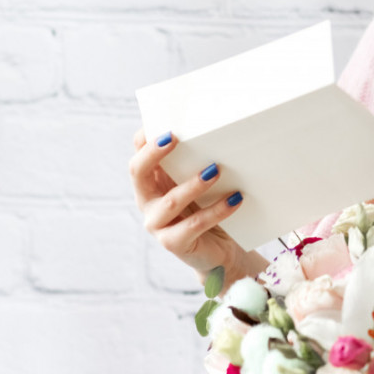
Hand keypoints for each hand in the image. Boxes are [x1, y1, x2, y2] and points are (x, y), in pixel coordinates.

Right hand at [130, 127, 249, 281]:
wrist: (220, 251)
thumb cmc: (208, 208)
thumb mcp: (199, 183)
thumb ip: (196, 162)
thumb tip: (216, 132)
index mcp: (151, 181)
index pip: (138, 154)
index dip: (144, 139)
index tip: (162, 122)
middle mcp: (148, 200)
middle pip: (137, 172)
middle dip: (153, 153)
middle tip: (174, 137)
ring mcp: (157, 223)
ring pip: (171, 200)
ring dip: (194, 184)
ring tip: (215, 170)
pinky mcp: (174, 242)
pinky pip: (195, 224)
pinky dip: (217, 210)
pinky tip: (235, 199)